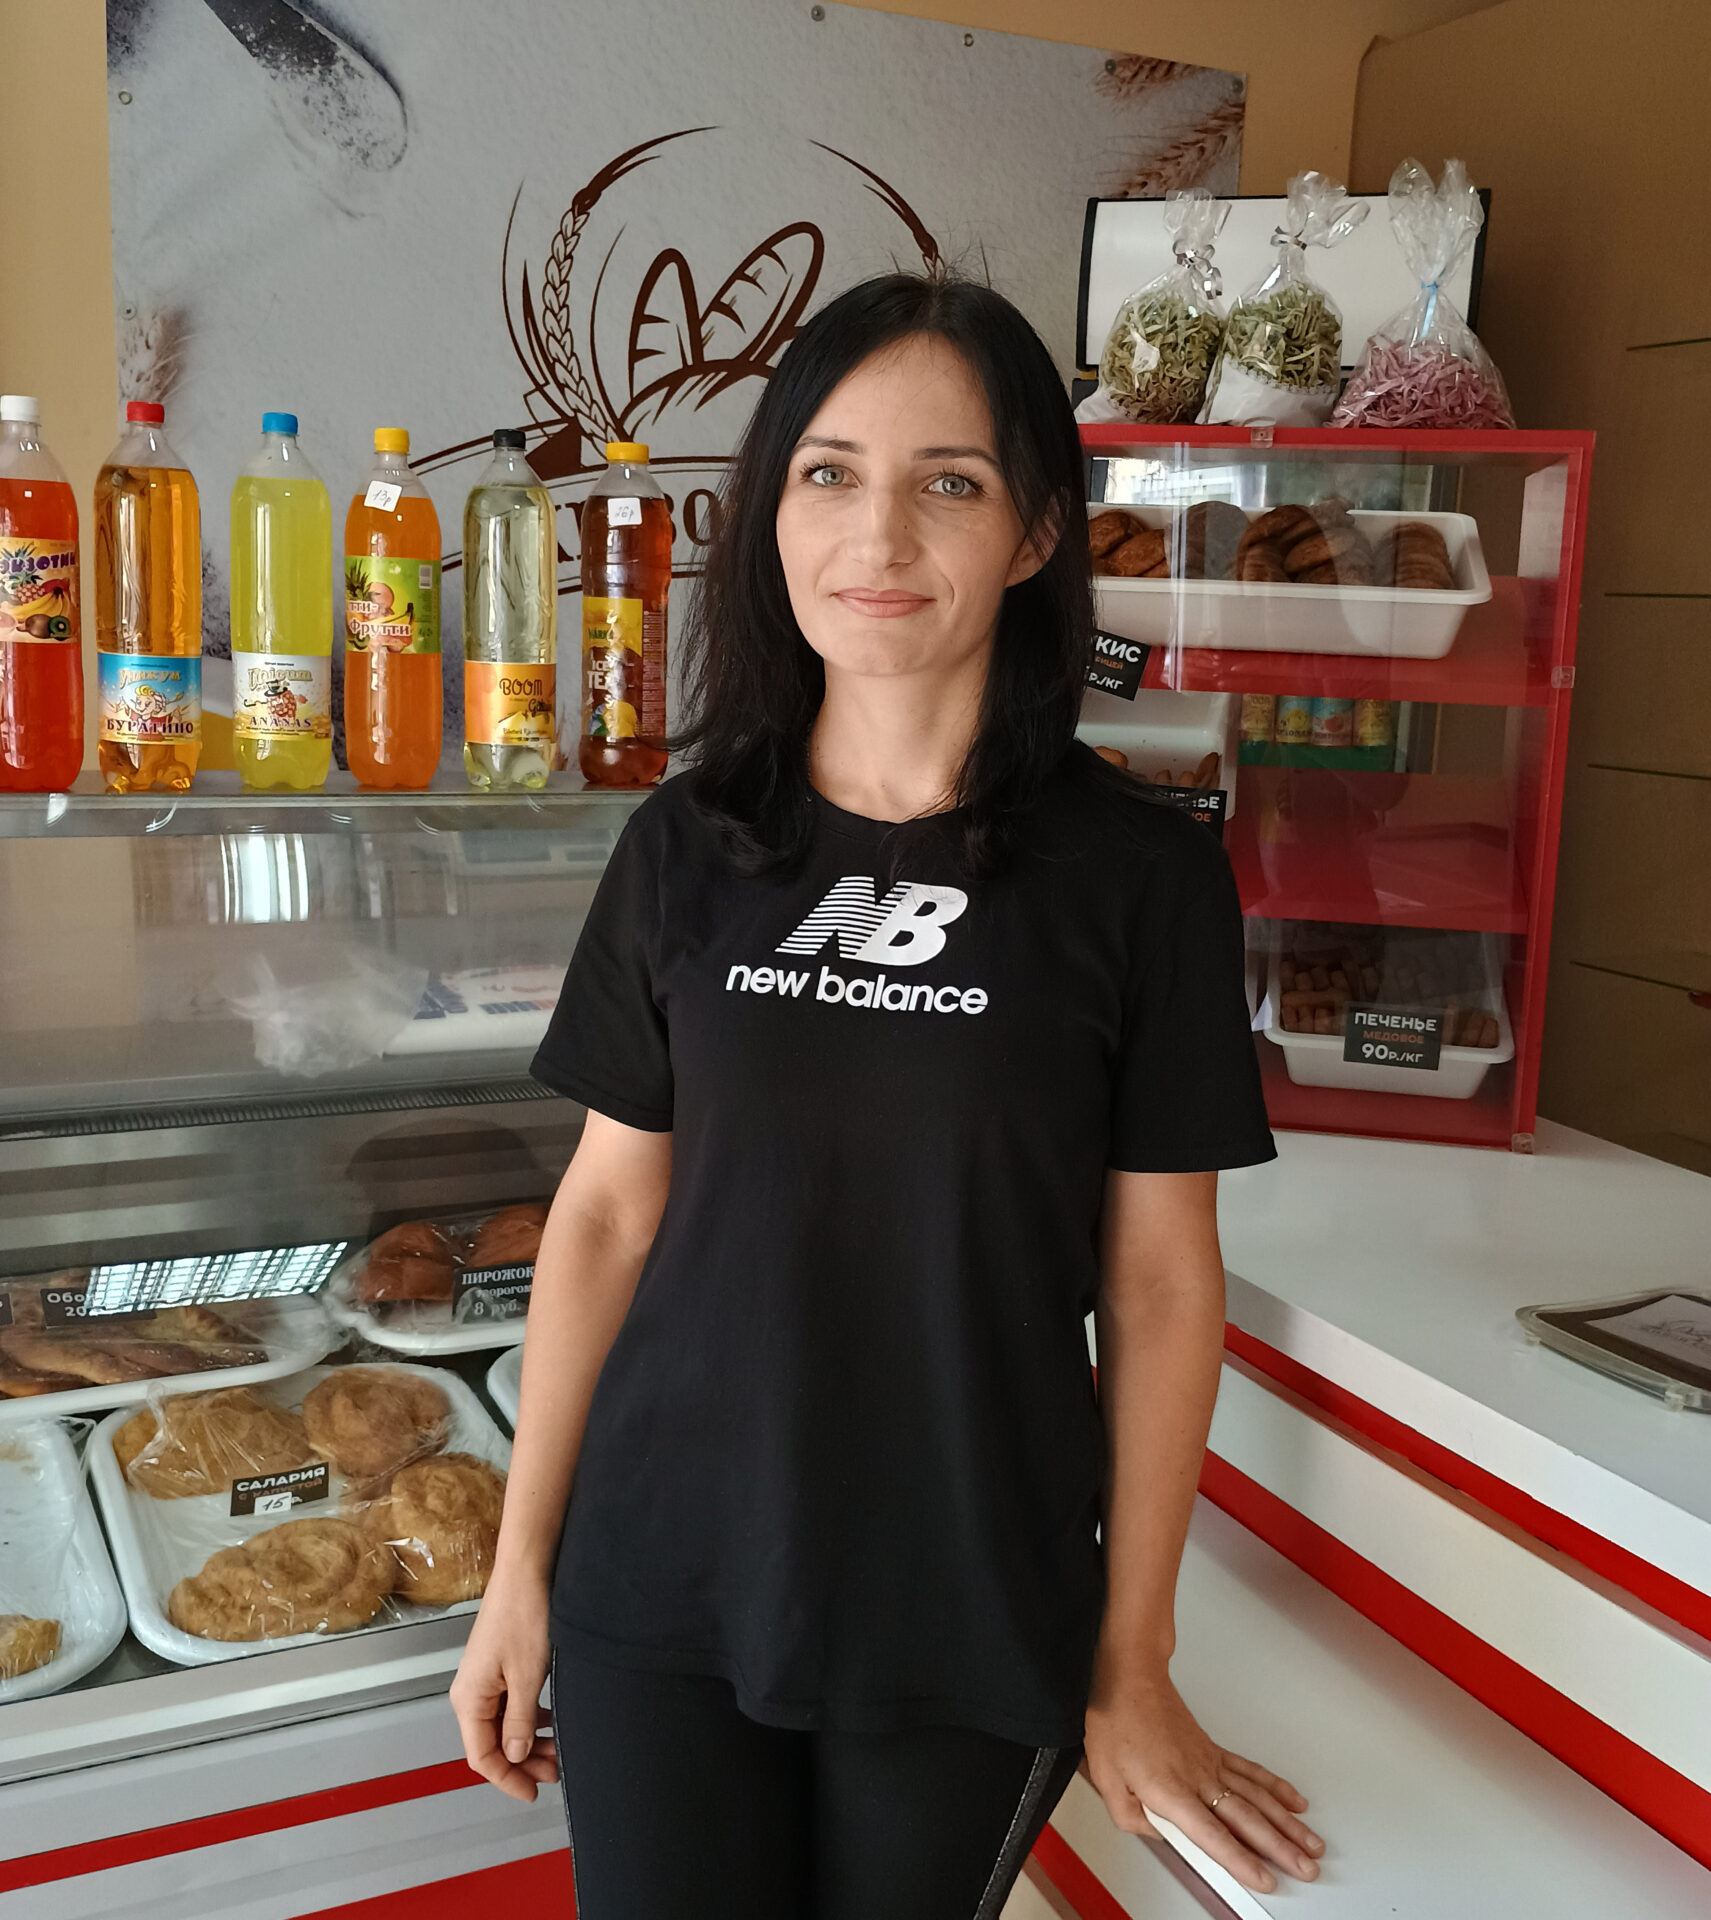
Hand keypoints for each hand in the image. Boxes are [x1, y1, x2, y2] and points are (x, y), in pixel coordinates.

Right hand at [450, 1564, 557, 1802]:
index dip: (507, 1780)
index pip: (482, 1757)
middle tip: (555, 1772)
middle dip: (522, 1763)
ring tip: (557, 1751)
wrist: (526, 1569)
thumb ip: (520, 1722)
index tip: (533, 1793)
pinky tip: (549, 1719)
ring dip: (528, 1741)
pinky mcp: (499, 1665)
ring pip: (503, 1724)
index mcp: (469, 1700)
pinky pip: (509, 1704)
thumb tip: (516, 1756)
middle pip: (492, 1743)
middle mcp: (471, 1692)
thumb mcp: (526, 1676)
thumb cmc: (524, 1616)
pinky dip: (529, 1718)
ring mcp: (484, 1678)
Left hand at [1084, 1660, 1323, 1894]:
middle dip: (1279, 1847)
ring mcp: (1210, 1762)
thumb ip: (1129, 1816)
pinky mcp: (1215, 1750)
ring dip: (1286, 1823)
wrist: (1130, 1678)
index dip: (1239, 1858)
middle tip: (1305, 1868)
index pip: (1210, 1833)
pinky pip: (1250, 1771)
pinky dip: (1275, 1788)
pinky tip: (1294, 1802)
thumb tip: (1156, 1833)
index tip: (1263, 1878)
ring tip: (1310, 1844)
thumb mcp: (1104, 1777)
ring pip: (1256, 1796)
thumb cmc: (1117, 1721)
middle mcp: (1197, 1777)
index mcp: (1169, 1789)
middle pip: (1246, 1817)